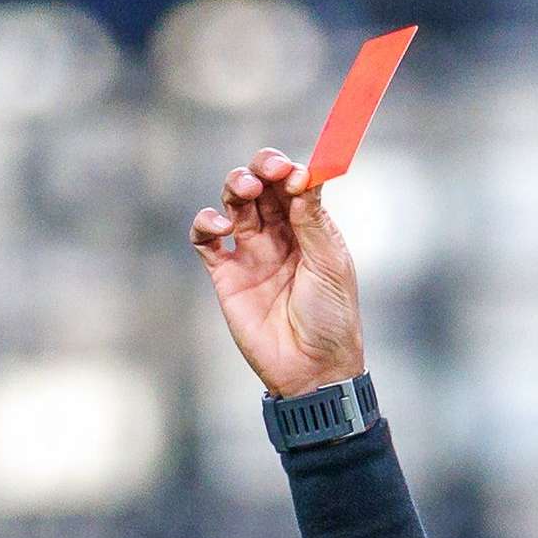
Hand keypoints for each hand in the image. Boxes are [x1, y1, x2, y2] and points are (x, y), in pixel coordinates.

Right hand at [188, 149, 368, 399]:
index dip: (290, 170)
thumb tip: (300, 177)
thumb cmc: (331, 318)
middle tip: (266, 171)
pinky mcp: (226, 274)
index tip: (292, 172)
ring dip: (234, 186)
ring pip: (234, 203)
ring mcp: (250, 252)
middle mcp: (279, 234)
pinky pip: (206, 238)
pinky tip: (220, 226)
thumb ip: (313, 221)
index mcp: (310, 227)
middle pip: (261, 185)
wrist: (312, 369)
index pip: (293, 184)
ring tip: (244, 190)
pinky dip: (206, 223)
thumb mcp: (330, 265)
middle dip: (261, 169)